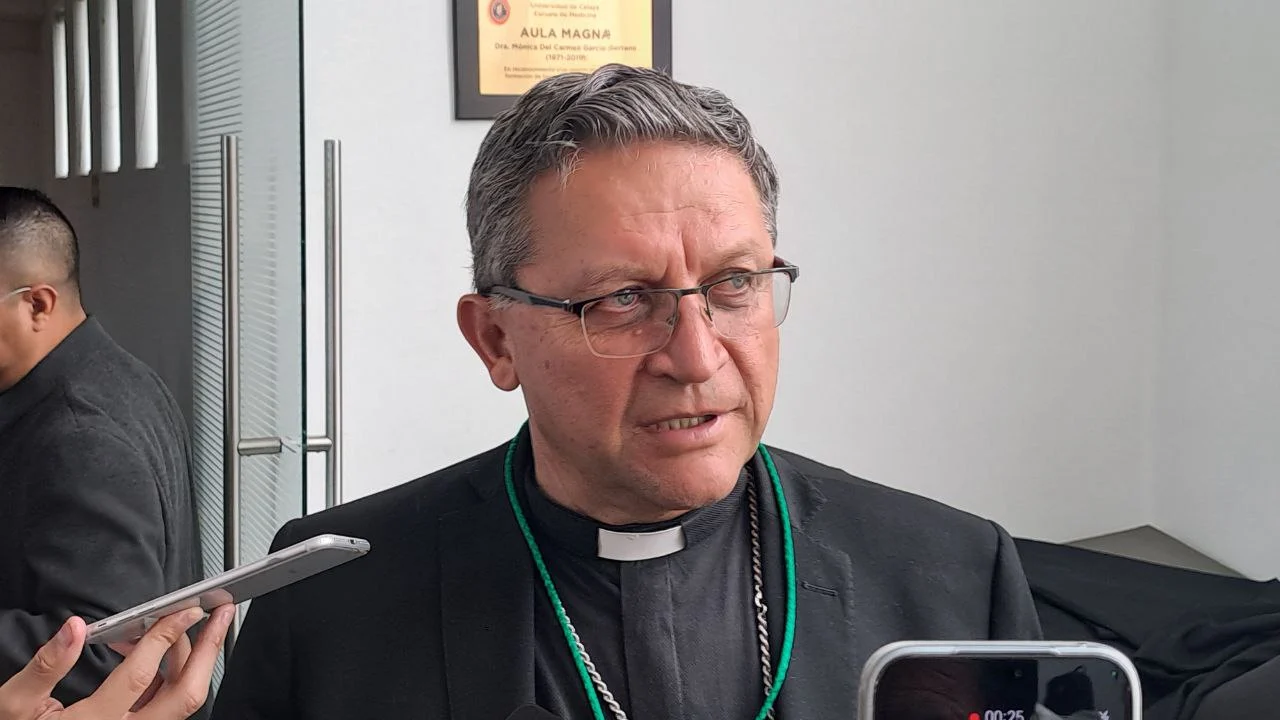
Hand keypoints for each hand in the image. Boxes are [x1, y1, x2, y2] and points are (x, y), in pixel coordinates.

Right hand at [0, 605, 233, 719]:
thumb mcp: (15, 704)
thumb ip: (45, 666)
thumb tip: (73, 629)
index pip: (141, 676)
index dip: (165, 638)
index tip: (185, 611)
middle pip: (184, 694)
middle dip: (208, 651)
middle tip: (221, 616)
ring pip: (179, 700)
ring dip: (189, 660)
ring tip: (176, 626)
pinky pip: (165, 704)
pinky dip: (169, 675)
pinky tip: (153, 652)